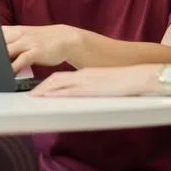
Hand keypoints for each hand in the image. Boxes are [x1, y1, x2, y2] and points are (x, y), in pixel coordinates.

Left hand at [2, 24, 80, 72]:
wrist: (65, 38)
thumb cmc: (42, 41)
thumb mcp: (24, 37)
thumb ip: (10, 43)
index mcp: (13, 31)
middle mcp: (18, 35)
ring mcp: (27, 42)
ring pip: (6, 50)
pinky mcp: (36, 51)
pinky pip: (21, 60)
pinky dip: (13, 68)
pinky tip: (8, 74)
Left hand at [30, 65, 152, 96]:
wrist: (139, 76)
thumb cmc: (127, 82)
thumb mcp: (106, 83)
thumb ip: (94, 86)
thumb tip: (86, 94)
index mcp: (86, 73)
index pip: (61, 77)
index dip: (47, 83)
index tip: (38, 89)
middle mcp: (83, 75)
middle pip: (56, 79)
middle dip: (41, 87)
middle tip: (30, 94)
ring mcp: (86, 81)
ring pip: (59, 84)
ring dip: (44, 90)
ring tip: (33, 97)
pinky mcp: (91, 89)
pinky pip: (70, 91)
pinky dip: (56, 94)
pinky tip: (48, 97)